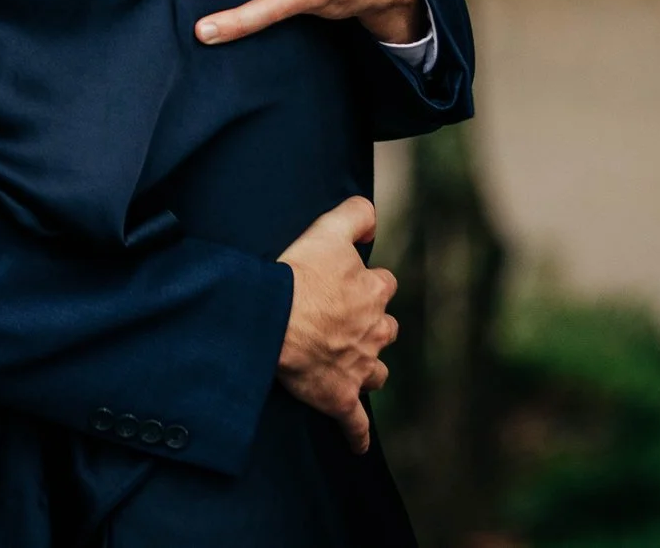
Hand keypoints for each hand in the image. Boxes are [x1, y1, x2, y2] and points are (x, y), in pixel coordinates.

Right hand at [275, 196, 396, 451]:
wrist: (273, 319)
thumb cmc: (298, 274)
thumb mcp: (328, 229)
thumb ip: (355, 215)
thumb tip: (372, 215)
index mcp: (371, 292)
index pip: (383, 284)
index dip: (368, 284)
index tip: (349, 284)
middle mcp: (372, 331)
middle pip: (385, 330)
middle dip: (373, 328)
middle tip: (349, 325)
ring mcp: (358, 367)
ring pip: (376, 373)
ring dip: (368, 369)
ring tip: (353, 367)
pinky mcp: (339, 397)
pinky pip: (354, 423)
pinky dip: (356, 435)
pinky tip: (356, 445)